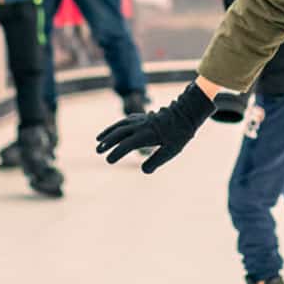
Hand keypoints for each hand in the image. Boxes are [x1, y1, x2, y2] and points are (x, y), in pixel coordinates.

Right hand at [97, 84, 215, 173]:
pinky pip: (125, 121)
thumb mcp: (171, 151)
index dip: (116, 153)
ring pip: (120, 125)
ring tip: (98, 140)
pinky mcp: (142, 117)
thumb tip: (143, 170)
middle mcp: (141, 126)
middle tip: (98, 151)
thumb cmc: (179, 134)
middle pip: (119, 133)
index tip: (109, 160)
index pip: (126, 145)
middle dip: (107, 142)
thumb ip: (156, 161)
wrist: (185, 114)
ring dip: (108, 133)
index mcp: (146, 135)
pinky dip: (116, 125)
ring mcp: (141, 120)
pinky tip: (113, 130)